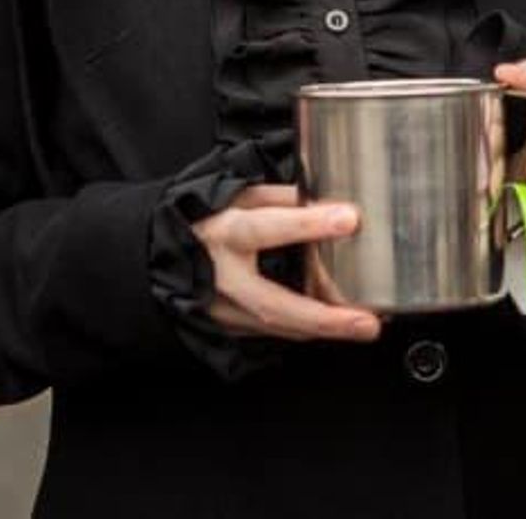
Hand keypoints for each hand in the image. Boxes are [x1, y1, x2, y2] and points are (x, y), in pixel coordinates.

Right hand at [190, 184, 382, 341]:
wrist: (160, 252)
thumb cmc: (205, 217)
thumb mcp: (237, 193)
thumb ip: (283, 198)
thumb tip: (328, 202)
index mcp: (226, 232)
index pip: (268, 227)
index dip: (309, 224)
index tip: (349, 219)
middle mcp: (223, 277)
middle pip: (275, 303)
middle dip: (323, 318)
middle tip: (365, 323)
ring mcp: (223, 309)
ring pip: (278, 326)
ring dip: (322, 330)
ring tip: (363, 326)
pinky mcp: (227, 327)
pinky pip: (272, 332)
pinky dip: (305, 330)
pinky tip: (335, 326)